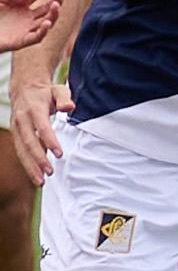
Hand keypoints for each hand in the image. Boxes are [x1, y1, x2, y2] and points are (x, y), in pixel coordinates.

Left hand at [0, 0, 59, 51]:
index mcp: (21, 5)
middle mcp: (27, 17)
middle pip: (48, 9)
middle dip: (56, 0)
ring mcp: (25, 29)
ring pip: (47, 23)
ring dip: (54, 15)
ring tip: (56, 5)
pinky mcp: (21, 41)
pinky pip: (37, 37)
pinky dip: (43, 31)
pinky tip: (46, 23)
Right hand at [8, 71, 73, 185]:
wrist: (24, 88)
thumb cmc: (46, 92)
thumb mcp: (58, 90)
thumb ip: (64, 98)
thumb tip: (69, 107)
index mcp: (34, 109)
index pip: (42, 127)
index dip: (50, 140)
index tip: (59, 154)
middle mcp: (22, 119)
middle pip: (29, 141)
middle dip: (38, 158)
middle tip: (49, 172)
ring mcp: (16, 127)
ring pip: (21, 150)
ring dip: (30, 166)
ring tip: (41, 182)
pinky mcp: (16, 134)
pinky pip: (20, 151)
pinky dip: (27, 164)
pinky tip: (36, 176)